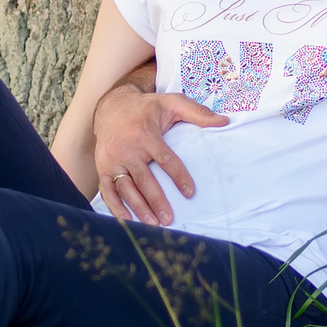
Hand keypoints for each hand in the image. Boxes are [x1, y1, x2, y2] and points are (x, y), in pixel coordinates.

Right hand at [92, 83, 224, 224]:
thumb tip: (224, 122)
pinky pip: (107, 190)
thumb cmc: (147, 108)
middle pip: (143, 179)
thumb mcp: (172, 102)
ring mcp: (112, 159)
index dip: (178, 176)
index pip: (165, 159)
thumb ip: (198, 112)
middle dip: (156, 201)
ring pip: (125, 187)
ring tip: (152, 223)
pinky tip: (127, 220)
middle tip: (169, 219)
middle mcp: (127, 148)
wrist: (112, 106)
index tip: (190, 193)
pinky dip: (115, 206)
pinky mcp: (102, 166)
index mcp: (145, 134)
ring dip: (138, 207)